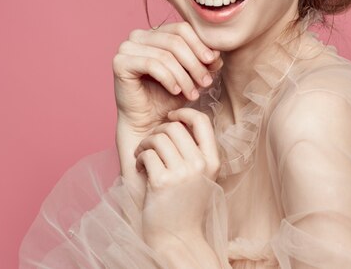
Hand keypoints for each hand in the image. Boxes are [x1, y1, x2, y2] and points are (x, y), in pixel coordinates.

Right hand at [113, 22, 221, 134]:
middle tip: (206, 82)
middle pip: (175, 40)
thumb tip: (216, 52)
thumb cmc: (168, 98)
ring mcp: (126, 48)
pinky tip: (176, 92)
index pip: (182, 29)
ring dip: (184, 76)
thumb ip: (204, 62)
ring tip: (193, 93)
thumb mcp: (192, 76)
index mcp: (154, 33)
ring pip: (165, 55)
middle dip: (194, 63)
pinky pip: (152, 64)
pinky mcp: (120, 62)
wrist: (147, 123)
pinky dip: (168, 78)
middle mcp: (138, 36)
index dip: (200, 45)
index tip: (213, 62)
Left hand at [134, 108, 220, 243]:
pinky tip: (140, 169)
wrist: (177, 237)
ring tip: (143, 157)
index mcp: (212, 161)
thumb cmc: (185, 205)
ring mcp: (182, 173)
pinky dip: (138, 159)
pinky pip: (146, 154)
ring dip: (145, 145)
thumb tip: (178, 120)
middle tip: (150, 145)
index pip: (201, 120)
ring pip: (158, 138)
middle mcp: (200, 165)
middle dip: (157, 132)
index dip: (183, 112)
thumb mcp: (201, 176)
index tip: (170, 117)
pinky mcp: (162, 182)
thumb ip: (195, 151)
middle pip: (174, 127)